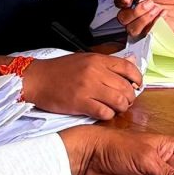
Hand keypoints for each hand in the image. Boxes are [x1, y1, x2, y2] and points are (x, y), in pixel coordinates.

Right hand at [21, 52, 143, 119]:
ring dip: (121, 108)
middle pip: (126, 87)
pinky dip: (108, 115)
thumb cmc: (58, 71)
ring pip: (119, 101)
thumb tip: (128, 66)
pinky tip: (103, 113)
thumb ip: (105, 63)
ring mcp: (88, 88)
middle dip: (130, 97)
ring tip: (115, 108)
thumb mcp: (84, 59)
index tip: (137, 86)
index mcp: (97, 60)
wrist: (36, 79)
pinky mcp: (80, 103)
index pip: (128, 67)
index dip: (138, 78)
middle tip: (125, 101)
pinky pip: (105, 113)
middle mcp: (95, 72)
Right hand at [117, 0, 173, 37]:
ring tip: (157, 9)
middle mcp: (140, 10)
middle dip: (134, 11)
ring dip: (143, 19)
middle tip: (150, 3)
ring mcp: (147, 23)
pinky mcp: (156, 32)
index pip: (120, 1)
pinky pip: (145, 35)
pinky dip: (152, 26)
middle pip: (122, 17)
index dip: (121, 1)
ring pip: (131, 28)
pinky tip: (163, 16)